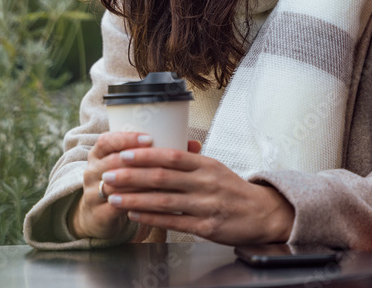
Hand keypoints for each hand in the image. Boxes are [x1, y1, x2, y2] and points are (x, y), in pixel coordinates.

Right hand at [68, 132, 201, 240]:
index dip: (126, 138)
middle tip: (160, 162)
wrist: (100, 214)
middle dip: (137, 162)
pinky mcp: (99, 213)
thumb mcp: (132, 165)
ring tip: (161, 183)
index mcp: (99, 153)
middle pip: (112, 162)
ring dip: (138, 184)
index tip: (149, 138)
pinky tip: (151, 204)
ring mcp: (92, 192)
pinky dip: (135, 204)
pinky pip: (117, 207)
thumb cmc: (124, 184)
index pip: (107, 140)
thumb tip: (195, 144)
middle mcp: (92, 170)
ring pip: (115, 185)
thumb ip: (158, 153)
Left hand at [100, 146, 294, 244]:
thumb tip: (168, 144)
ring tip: (113, 196)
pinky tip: (134, 215)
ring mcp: (206, 205)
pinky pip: (173, 222)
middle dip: (131, 176)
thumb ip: (191, 157)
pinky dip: (151, 218)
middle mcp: (205, 183)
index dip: (145, 155)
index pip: (171, 156)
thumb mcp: (214, 166)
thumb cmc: (232, 189)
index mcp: (205, 165)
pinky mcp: (207, 227)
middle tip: (108, 175)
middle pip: (162, 178)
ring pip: (164, 201)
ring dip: (135, 200)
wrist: (262, 214)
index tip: (123, 154)